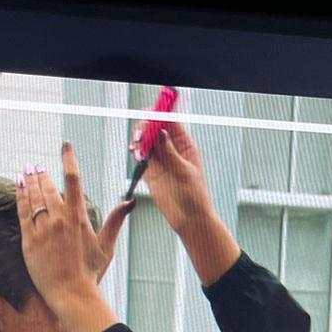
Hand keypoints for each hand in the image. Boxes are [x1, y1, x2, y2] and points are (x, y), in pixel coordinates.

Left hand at [18, 143, 126, 307]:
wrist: (71, 294)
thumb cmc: (90, 272)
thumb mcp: (106, 245)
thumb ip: (116, 220)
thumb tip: (130, 202)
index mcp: (79, 217)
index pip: (73, 179)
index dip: (69, 158)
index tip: (66, 146)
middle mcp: (59, 219)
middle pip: (48, 186)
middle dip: (41, 172)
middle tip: (36, 164)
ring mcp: (43, 229)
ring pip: (34, 196)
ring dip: (29, 180)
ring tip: (26, 170)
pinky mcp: (29, 239)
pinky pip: (22, 211)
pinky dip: (20, 195)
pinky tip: (19, 185)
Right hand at [137, 120, 215, 235]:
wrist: (189, 219)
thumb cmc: (195, 196)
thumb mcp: (185, 170)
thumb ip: (170, 151)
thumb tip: (160, 131)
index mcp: (185, 146)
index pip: (171, 123)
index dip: (161, 114)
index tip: (151, 112)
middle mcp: (172, 151)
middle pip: (155, 129)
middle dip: (146, 126)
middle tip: (142, 132)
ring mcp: (161, 162)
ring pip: (146, 142)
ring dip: (139, 139)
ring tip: (138, 144)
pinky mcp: (151, 174)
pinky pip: (141, 157)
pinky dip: (136, 152)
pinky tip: (136, 153)